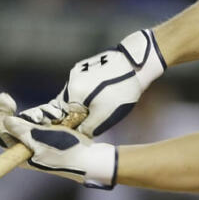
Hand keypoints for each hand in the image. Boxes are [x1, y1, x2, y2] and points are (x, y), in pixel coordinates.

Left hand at [1, 110, 116, 189]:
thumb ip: (22, 130)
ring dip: (41, 114)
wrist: (92, 159)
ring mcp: (40, 142)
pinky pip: (44, 122)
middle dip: (26, 114)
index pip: (2, 132)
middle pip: (17, 124)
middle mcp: (28, 149)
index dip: (0, 115)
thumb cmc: (67, 150)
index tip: (6, 99)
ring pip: (32, 121)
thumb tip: (6, 121)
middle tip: (34, 112)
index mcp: (21, 154)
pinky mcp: (51, 137)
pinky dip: (49, 116)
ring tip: (55, 117)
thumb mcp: (41, 139)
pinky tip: (59, 117)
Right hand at [17, 29, 165, 137]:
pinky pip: (82, 84)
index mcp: (72, 93)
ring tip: (100, 106)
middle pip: (66, 105)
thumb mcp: (103, 115)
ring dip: (83, 104)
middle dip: (76, 115)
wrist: (137, 64)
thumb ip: (86, 128)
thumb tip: (77, 135)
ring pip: (75, 94)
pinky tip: (103, 94)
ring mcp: (78, 70)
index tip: (76, 132)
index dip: (69, 127)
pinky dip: (89, 93)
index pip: (61, 116)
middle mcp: (71, 80)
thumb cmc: (120, 91)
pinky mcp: (87, 65)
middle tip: (91, 120)